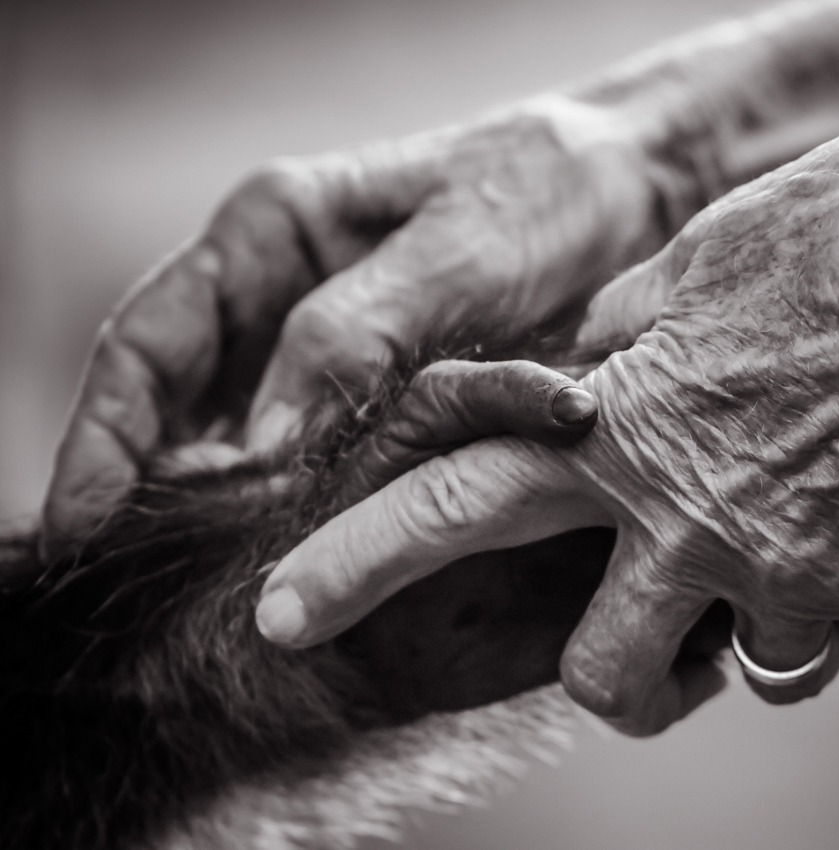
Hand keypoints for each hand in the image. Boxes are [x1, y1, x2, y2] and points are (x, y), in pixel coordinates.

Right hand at [40, 94, 681, 555]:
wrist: (643, 187)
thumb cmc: (552, 192)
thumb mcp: (457, 252)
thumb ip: (357, 337)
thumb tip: (268, 450)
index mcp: (276, 232)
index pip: (148, 344)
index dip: (102, 440)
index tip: (81, 529)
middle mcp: (288, 292)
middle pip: (183, 409)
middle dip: (160, 497)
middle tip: (157, 591)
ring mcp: (338, 344)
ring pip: (252, 445)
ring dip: (236, 517)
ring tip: (231, 598)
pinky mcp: (393, 385)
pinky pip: (329, 456)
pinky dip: (312, 509)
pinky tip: (315, 561)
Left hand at [257, 126, 838, 733]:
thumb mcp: (705, 257)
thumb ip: (625, 333)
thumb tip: (588, 369)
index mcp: (624, 432)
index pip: (454, 507)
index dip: (357, 562)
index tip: (283, 616)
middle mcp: (693, 525)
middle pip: (603, 682)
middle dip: (625, 669)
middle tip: (665, 621)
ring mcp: (798, 576)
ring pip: (755, 670)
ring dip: (774, 615)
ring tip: (820, 519)